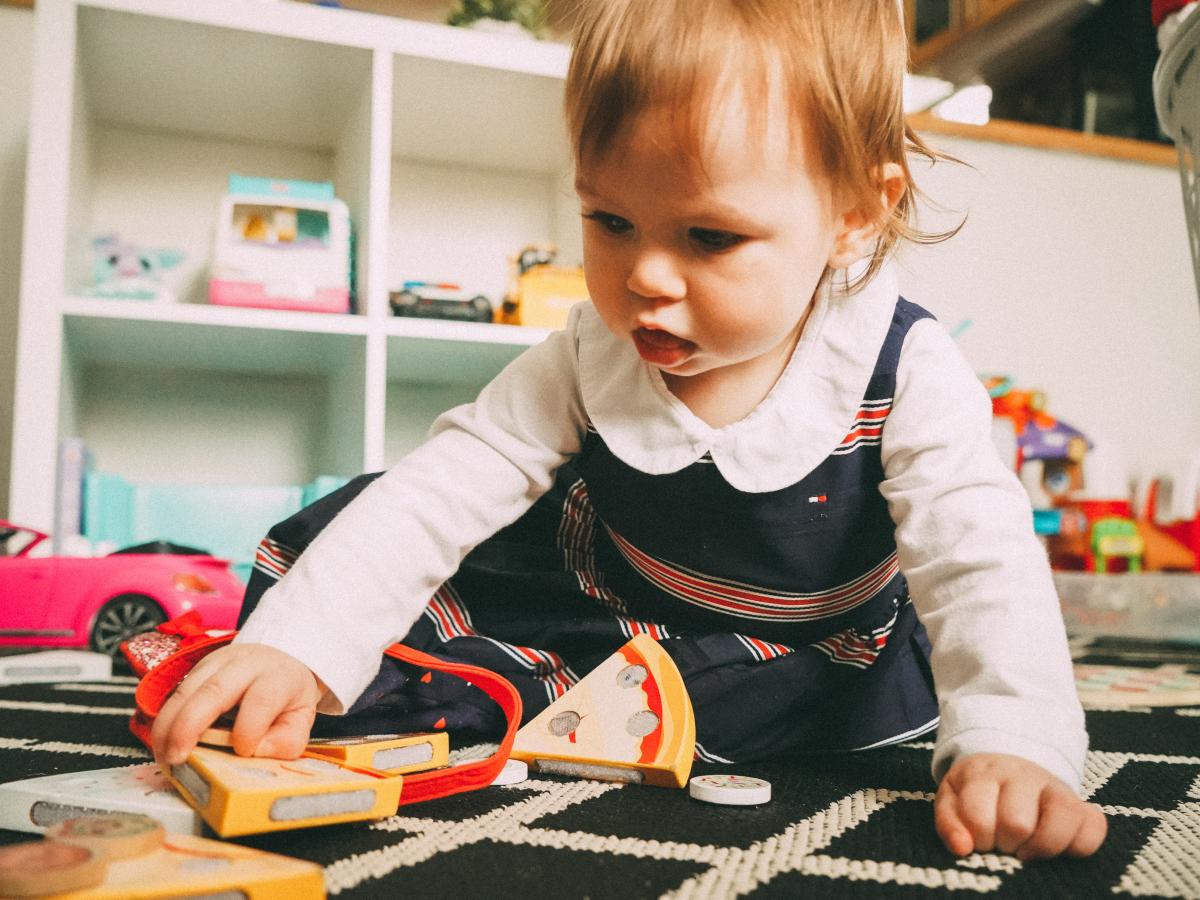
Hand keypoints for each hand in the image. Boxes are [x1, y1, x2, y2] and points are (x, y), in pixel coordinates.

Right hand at [150, 643, 323, 766]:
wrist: (277, 660)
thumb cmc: (286, 695)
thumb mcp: (300, 718)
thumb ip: (287, 740)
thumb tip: (256, 752)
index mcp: (277, 676)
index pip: (262, 700)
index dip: (249, 729)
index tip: (242, 752)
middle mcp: (245, 664)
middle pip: (214, 690)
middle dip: (190, 726)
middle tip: (177, 759)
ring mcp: (216, 663)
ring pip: (185, 689)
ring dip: (168, 726)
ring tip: (164, 757)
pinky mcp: (196, 669)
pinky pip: (175, 694)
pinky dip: (165, 721)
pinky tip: (163, 744)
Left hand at [934, 753, 1106, 859]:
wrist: (1008, 768)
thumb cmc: (976, 794)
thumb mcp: (952, 802)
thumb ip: (949, 824)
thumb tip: (962, 848)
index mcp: (984, 774)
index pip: (979, 819)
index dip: (979, 840)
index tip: (981, 841)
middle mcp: (1022, 776)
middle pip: (1018, 823)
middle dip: (1007, 845)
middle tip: (1004, 845)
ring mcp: (1056, 788)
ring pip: (1062, 821)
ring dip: (1041, 848)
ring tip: (1027, 851)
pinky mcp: (1083, 805)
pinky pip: (1095, 828)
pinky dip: (1078, 847)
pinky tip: (1058, 850)